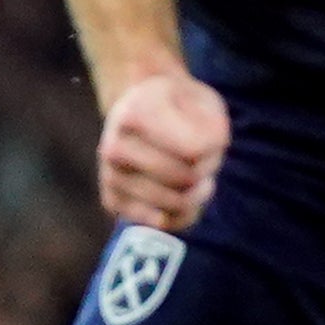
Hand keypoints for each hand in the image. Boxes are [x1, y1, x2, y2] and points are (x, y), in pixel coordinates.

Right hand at [97, 70, 231, 230]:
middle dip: (206, 168)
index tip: (205, 129)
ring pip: (177, 203)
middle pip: (186, 178)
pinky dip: (183, 212)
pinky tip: (181, 190)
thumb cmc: (179, 105)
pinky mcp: (112, 202)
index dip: (214, 145)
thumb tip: (196, 181)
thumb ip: (213, 134)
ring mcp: (110, 176)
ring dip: (196, 191)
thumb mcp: (205, 102)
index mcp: (135, 112)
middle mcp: (114, 146)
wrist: (138, 107)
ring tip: (190, 168)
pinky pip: (164, 222)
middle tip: (201, 152)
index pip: (195, 150)